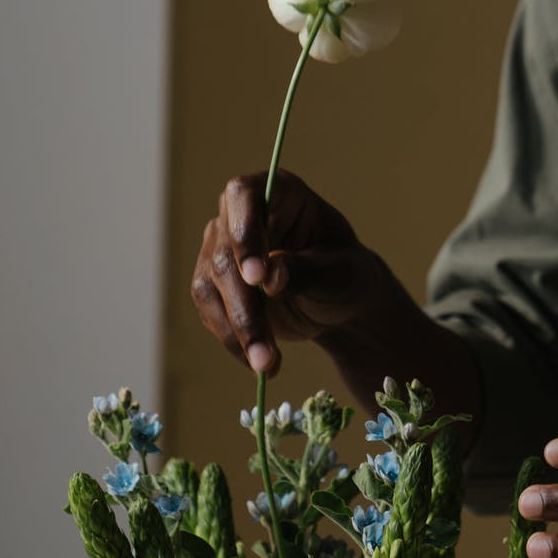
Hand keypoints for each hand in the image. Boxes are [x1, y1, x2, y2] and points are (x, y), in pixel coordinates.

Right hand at [189, 170, 393, 373]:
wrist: (341, 304)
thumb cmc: (347, 274)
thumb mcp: (341, 272)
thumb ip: (307, 270)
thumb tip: (269, 274)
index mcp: (279, 193)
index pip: (245, 195)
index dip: (244, 232)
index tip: (256, 276)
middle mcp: (240, 216)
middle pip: (225, 252)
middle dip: (244, 305)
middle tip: (264, 346)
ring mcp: (223, 250)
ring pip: (210, 286)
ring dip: (237, 330)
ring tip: (267, 365)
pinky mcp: (216, 286)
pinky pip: (211, 312)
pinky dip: (233, 340)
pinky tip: (259, 363)